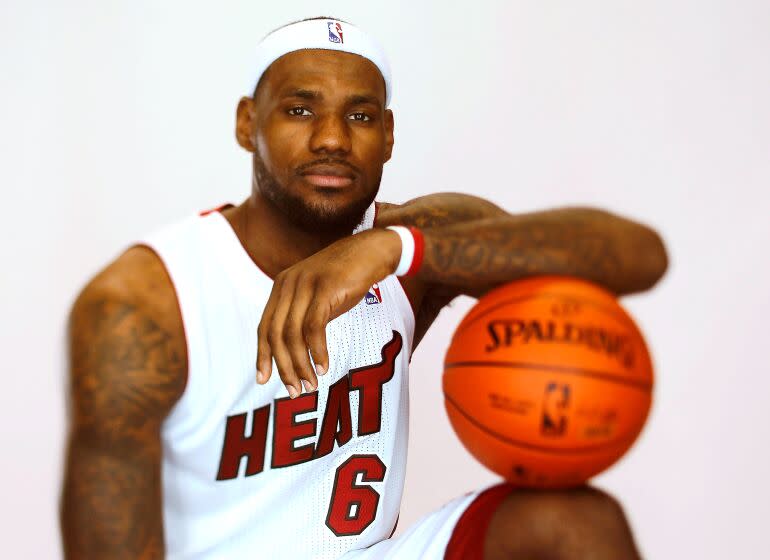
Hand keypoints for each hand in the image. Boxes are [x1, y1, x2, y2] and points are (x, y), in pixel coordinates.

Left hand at [256, 228, 400, 396]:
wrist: (372, 251)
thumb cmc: (346, 279)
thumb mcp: (318, 297)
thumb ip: (303, 318)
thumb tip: (294, 353)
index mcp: (282, 286)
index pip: (264, 326)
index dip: (263, 355)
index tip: (263, 380)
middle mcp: (289, 284)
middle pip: (276, 334)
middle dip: (283, 367)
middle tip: (294, 391)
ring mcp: (306, 284)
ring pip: (293, 334)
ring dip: (301, 364)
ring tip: (311, 384)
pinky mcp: (325, 288)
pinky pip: (314, 327)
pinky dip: (318, 351)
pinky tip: (324, 366)